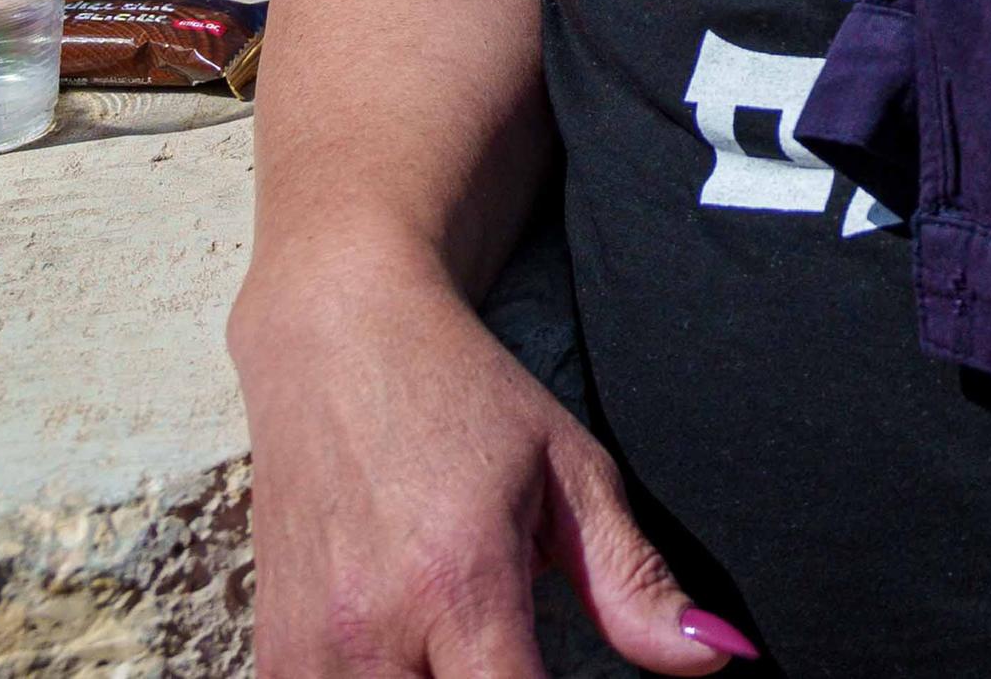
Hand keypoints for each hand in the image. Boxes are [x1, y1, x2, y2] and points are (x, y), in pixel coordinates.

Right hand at [240, 259, 744, 675]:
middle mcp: (370, 632)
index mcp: (458, 584)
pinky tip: (421, 659)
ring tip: (477, 650)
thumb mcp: (571, 472)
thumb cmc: (464, 400)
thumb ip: (634, 583)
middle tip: (531, 656)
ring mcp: (307, 653)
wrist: (337, 344)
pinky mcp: (272, 658)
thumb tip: (717, 660)